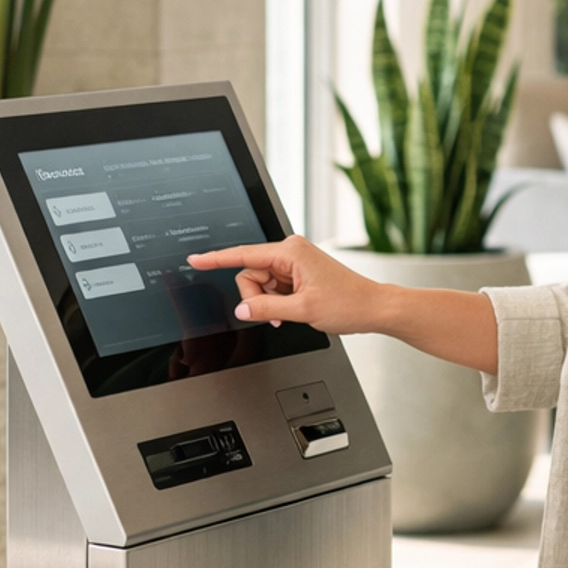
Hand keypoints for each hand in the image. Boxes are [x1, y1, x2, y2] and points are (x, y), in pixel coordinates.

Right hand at [187, 236, 385, 333]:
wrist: (372, 307)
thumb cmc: (348, 303)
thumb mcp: (302, 310)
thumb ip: (266, 309)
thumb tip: (242, 310)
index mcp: (290, 252)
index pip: (243, 255)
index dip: (216, 259)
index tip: (196, 260)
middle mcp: (290, 252)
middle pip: (250, 275)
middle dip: (257, 298)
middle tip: (276, 315)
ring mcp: (294, 264)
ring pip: (260, 285)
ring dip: (268, 303)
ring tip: (290, 314)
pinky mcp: (297, 275)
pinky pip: (273, 289)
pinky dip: (277, 303)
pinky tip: (292, 310)